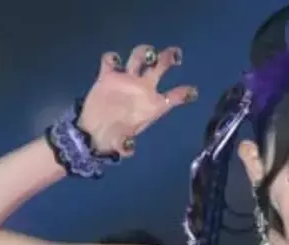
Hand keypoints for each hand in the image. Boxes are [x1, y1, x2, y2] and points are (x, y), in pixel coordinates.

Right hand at [78, 45, 197, 155]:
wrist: (95, 133)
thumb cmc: (115, 138)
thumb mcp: (121, 143)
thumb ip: (125, 144)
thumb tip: (127, 148)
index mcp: (153, 106)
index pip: (173, 97)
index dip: (184, 94)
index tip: (194, 91)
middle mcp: (143, 90)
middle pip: (160, 68)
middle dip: (168, 59)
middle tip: (176, 54)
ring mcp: (126, 81)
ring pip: (139, 58)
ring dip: (144, 52)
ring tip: (146, 55)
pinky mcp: (107, 77)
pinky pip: (111, 61)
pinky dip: (111, 58)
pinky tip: (112, 62)